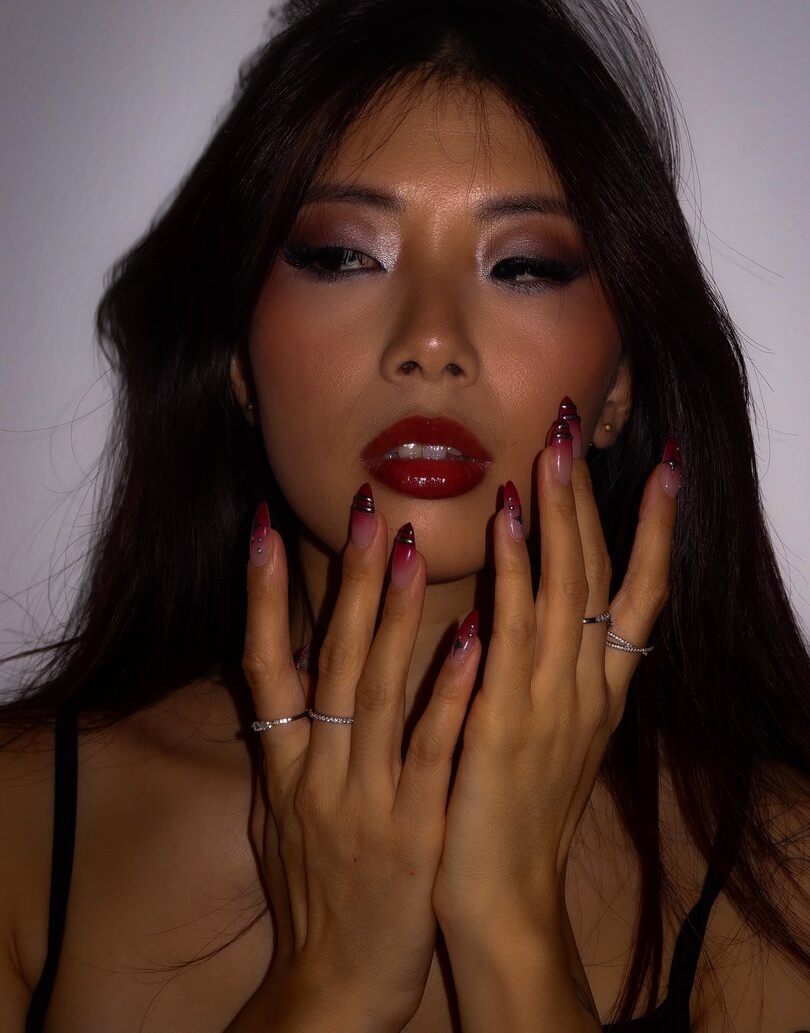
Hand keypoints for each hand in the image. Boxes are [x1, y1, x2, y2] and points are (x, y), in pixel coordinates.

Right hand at [240, 496, 476, 1029]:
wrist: (334, 984)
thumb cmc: (314, 893)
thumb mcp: (282, 813)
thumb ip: (286, 744)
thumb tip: (283, 677)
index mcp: (285, 764)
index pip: (262, 663)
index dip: (258, 596)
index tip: (261, 527)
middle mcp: (317, 770)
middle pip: (329, 659)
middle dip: (345, 580)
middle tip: (365, 508)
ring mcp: (365, 797)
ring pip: (376, 691)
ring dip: (393, 616)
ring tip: (410, 545)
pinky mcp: (414, 828)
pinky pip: (431, 750)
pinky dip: (448, 693)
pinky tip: (473, 639)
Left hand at [432, 415, 679, 937]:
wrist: (501, 897)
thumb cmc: (517, 816)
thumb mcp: (550, 739)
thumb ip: (552, 678)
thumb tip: (542, 617)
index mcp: (601, 691)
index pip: (641, 593)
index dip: (656, 529)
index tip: (666, 467)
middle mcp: (589, 686)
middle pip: (604, 572)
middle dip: (594, 496)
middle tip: (579, 427)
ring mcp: (554, 699)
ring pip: (569, 587)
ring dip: (562, 512)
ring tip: (554, 446)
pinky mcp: (510, 716)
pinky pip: (518, 628)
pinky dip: (519, 568)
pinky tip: (511, 517)